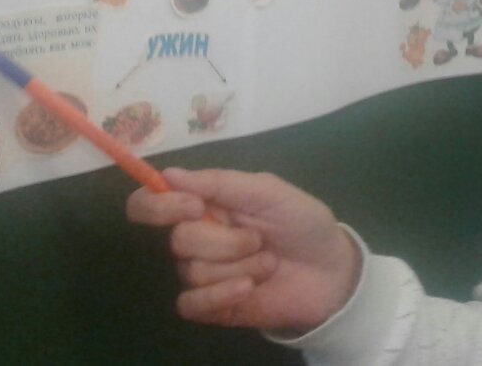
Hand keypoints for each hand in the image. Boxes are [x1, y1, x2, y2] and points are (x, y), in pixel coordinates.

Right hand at [126, 168, 360, 332]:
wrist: (331, 272)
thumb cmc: (302, 223)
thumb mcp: (269, 192)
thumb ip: (220, 182)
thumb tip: (168, 173)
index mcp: (205, 204)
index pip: (151, 203)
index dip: (160, 205)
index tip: (195, 206)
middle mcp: (197, 238)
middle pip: (178, 241)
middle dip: (225, 241)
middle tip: (259, 239)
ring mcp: (202, 274)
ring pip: (191, 272)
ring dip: (238, 267)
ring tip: (268, 263)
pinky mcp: (211, 307)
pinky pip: (190, 304)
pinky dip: (220, 296)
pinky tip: (248, 288)